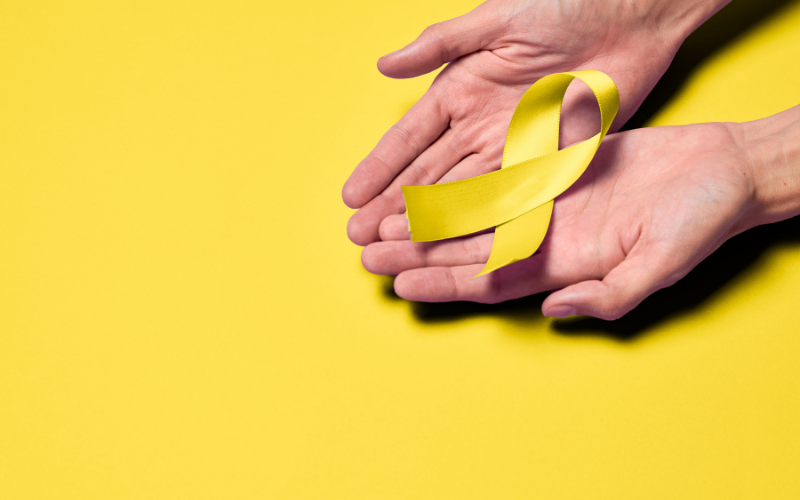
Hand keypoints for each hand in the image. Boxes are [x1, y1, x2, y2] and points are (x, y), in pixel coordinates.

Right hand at [342, 0, 728, 245]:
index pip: (409, 137)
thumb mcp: (496, 18)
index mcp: (460, 90)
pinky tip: (457, 242)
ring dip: (429, 221)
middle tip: (361, 236)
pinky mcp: (549, 161)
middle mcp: (480, 125)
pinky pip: (511, 198)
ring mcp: (513, 147)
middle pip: (429, 174)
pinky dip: (483, 222)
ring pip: (462, 194)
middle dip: (393, 206)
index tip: (351, 197)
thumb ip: (440, 44)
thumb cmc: (564, 5)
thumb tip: (383, 65)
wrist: (631, 15)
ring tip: (396, 246)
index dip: (379, 167)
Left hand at [360, 121, 759, 319]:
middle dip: (420, 253)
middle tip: (369, 254)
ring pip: (474, 214)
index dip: (444, 283)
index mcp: (564, 266)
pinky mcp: (554, 170)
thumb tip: (554, 311)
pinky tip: (430, 184)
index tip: (400, 284)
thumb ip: (609, 293)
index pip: (489, 279)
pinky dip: (463, 182)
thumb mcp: (661, 264)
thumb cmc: (700, 220)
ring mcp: (547, 203)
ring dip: (430, 219)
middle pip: (469, 250)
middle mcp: (546, 238)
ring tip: (385, 222)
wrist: (722, 168)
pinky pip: (498, 176)